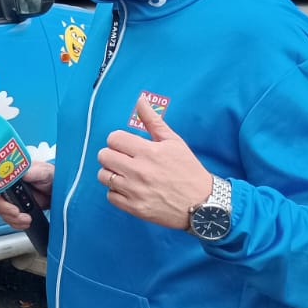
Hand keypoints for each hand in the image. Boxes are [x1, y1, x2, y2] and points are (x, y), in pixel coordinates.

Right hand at [0, 162, 52, 230]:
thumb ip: (34, 172)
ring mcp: (11, 198)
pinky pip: (8, 218)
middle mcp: (8, 186)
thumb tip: (22, 173)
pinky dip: (16, 223)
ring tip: (26, 219)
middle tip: (17, 213)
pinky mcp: (16, 208)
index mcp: (11, 174)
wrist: (58, 190)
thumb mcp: (44, 172)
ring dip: (12, 218)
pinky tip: (25, 222)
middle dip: (5, 209)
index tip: (2, 199)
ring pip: (0, 210)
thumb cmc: (50, 177)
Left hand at [97, 98, 211, 229]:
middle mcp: (139, 171)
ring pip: (103, 176)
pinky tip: (129, 189)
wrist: (204, 204)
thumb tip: (141, 99)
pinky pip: (110, 196)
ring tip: (125, 174)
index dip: (118, 140)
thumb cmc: (188, 170)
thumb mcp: (174, 142)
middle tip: (123, 159)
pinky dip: (116, 192)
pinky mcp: (135, 208)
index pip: (113, 139)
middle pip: (103, 156)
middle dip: (111, 155)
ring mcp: (136, 191)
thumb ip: (153, 121)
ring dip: (111, 173)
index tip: (126, 146)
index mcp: (148, 152)